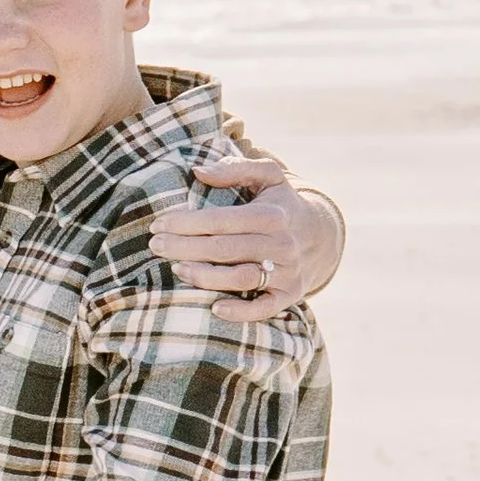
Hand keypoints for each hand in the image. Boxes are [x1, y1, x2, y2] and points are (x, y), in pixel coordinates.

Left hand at [151, 156, 343, 321]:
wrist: (323, 234)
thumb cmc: (281, 204)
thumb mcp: (268, 176)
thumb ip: (235, 169)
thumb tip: (198, 170)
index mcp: (272, 214)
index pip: (221, 220)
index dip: (186, 223)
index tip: (158, 224)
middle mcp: (281, 243)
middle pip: (225, 249)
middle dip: (185, 248)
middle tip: (155, 246)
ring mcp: (287, 271)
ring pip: (241, 278)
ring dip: (206, 277)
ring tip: (177, 269)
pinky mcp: (290, 294)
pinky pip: (265, 308)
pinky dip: (241, 312)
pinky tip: (215, 308)